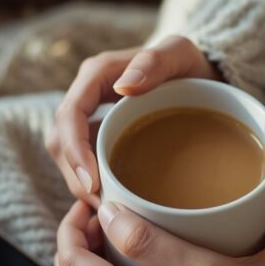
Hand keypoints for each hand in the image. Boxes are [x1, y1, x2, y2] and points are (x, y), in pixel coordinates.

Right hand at [45, 36, 220, 206]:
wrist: (203, 79)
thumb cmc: (192, 64)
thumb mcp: (181, 54)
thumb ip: (156, 61)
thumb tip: (123, 85)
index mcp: (97, 75)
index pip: (69, 115)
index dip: (73, 150)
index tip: (91, 181)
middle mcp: (86, 98)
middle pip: (61, 142)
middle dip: (76, 176)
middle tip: (105, 207)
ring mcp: (91, 120)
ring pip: (68, 159)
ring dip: (83, 186)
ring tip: (111, 211)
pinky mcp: (100, 140)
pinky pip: (86, 166)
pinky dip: (96, 187)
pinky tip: (117, 206)